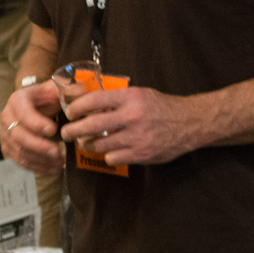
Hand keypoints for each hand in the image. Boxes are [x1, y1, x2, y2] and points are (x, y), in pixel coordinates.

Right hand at [0, 81, 63, 175]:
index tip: (53, 130)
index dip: (36, 123)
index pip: (23, 113)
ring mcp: (6, 135)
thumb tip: (78, 93)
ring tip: (60, 163)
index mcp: (18, 100)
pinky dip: (38, 167)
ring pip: (20, 152)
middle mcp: (7, 117)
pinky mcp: (9, 149)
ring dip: (40, 160)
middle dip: (39, 146)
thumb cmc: (47, 98)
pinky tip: (53, 169)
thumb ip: (66, 90)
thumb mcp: (56, 89)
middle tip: (58, 153)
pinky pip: (20, 162)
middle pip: (18, 136)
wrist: (36, 105)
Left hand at [61, 85, 196, 166]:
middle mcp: (132, 116)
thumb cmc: (160, 107)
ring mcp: (136, 137)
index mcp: (130, 97)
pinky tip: (108, 151)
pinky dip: (106, 155)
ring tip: (83, 143)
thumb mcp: (139, 94)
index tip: (69, 111)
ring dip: (86, 145)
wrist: (188, 123)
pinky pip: (112, 158)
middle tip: (65, 133)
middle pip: (92, 125)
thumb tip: (85, 100)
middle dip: (73, 130)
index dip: (76, 106)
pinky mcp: (141, 154)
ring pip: (99, 144)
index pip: (94, 100)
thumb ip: (115, 98)